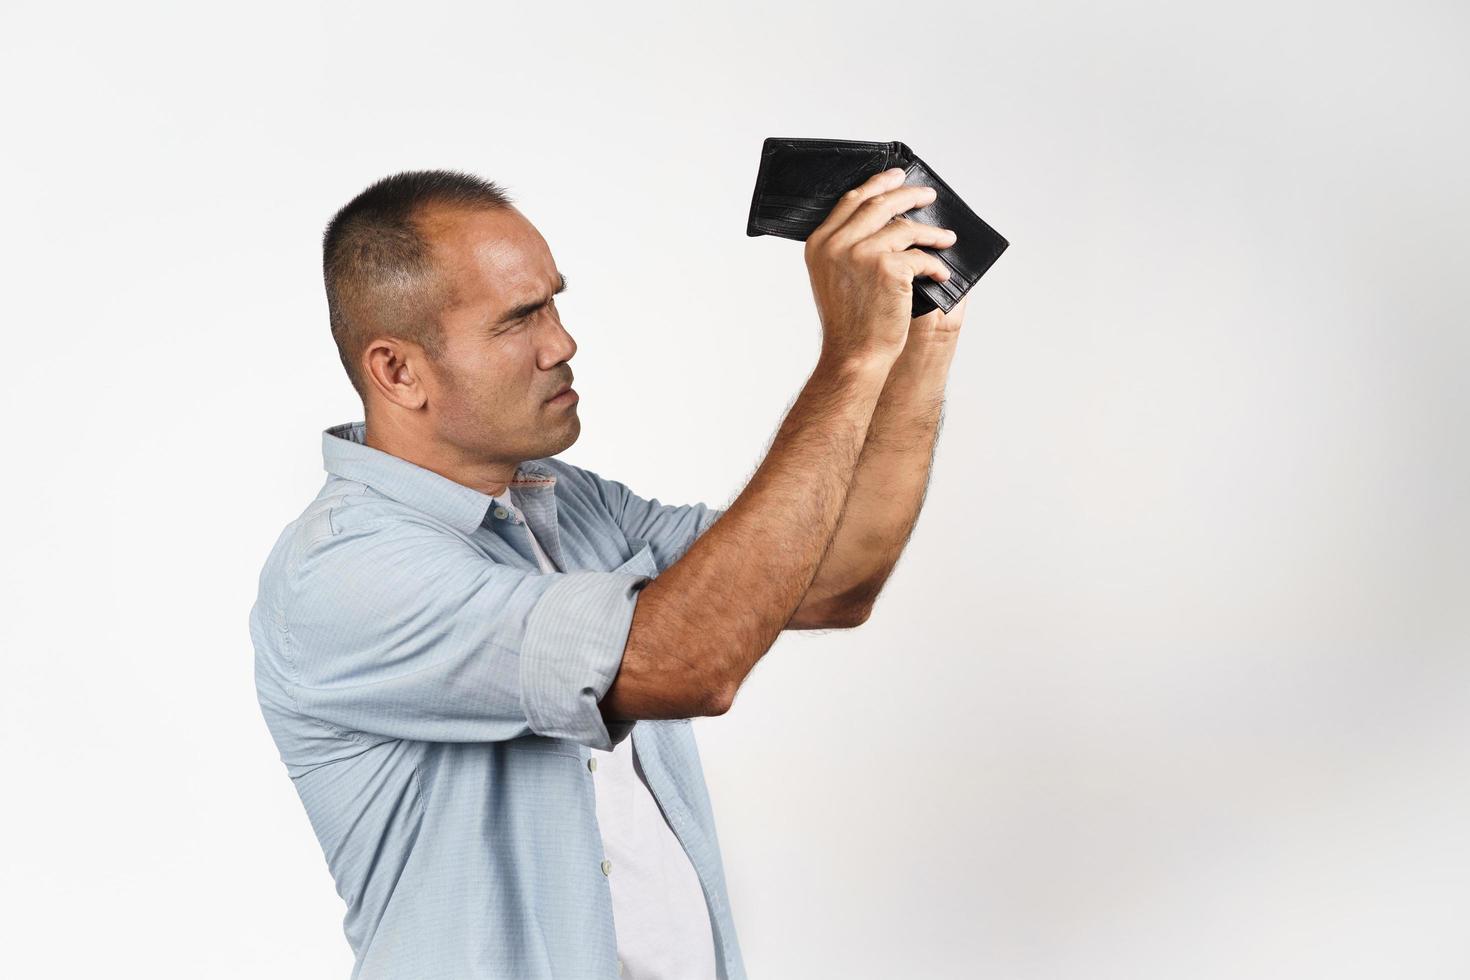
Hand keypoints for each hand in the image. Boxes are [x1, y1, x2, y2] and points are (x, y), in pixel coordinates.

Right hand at [804, 168, 957, 365]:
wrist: (854, 354)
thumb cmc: (849, 322)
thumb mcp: (834, 277)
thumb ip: (846, 247)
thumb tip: (884, 221)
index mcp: (819, 243)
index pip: (851, 201)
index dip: (877, 185)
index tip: (897, 176)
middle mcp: (836, 244)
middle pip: (879, 204)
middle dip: (908, 195)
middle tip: (928, 196)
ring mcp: (861, 254)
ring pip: (905, 228)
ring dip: (931, 233)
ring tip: (946, 239)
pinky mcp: (887, 268)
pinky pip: (920, 256)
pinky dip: (934, 265)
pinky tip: (941, 275)